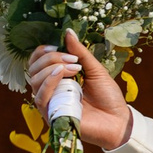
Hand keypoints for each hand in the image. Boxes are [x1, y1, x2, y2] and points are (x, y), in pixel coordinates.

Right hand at [24, 32, 132, 151]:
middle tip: (72, 59)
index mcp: (57, 78)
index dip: (42, 51)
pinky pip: (41, 97)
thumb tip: (67, 31)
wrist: (119, 121)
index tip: (57, 46)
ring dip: (50, 69)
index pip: (37, 61)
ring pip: (34, 81)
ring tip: (73, 67)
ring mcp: (50, 103)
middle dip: (50, 58)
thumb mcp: (95, 70)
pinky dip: (49, 83)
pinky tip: (62, 74)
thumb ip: (80, 53)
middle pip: (33, 69)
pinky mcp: (52, 115)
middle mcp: (50, 89)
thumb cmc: (108, 97)